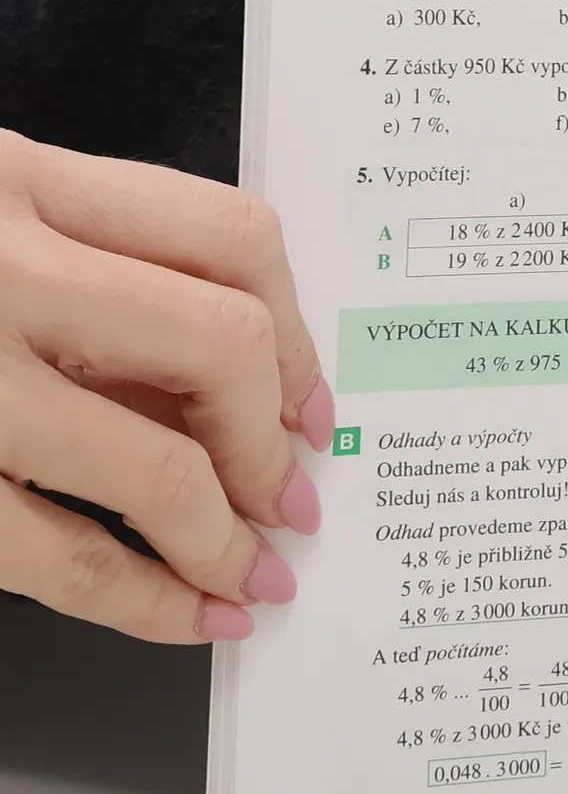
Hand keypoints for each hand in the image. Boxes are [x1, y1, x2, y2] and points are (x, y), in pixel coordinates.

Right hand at [0, 133, 331, 642]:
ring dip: (226, 536)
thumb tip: (235, 387)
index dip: (299, 332)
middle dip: (272, 437)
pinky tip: (184, 614)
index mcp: (14, 178)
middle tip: (290, 496)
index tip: (312, 401)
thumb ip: (82, 272)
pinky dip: (145, 599)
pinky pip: (60, 554)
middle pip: (220, 341)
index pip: (229, 235)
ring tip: (251, 575)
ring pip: (152, 463)